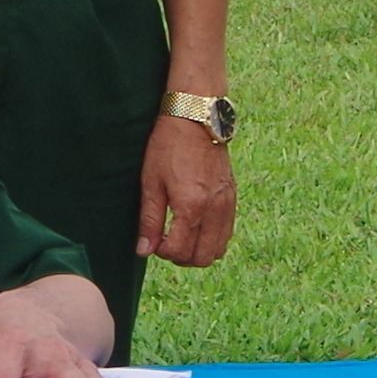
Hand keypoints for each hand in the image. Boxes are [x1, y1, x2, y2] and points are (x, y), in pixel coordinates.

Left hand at [137, 106, 236, 266]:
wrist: (196, 119)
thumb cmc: (168, 147)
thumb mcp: (151, 183)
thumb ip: (149, 220)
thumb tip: (144, 250)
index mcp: (191, 206)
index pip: (179, 251)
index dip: (162, 252)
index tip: (152, 242)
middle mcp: (213, 210)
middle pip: (201, 258)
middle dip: (181, 257)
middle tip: (166, 242)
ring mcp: (226, 204)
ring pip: (217, 250)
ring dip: (198, 252)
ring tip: (181, 236)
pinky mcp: (232, 198)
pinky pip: (227, 233)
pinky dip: (212, 239)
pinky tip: (196, 227)